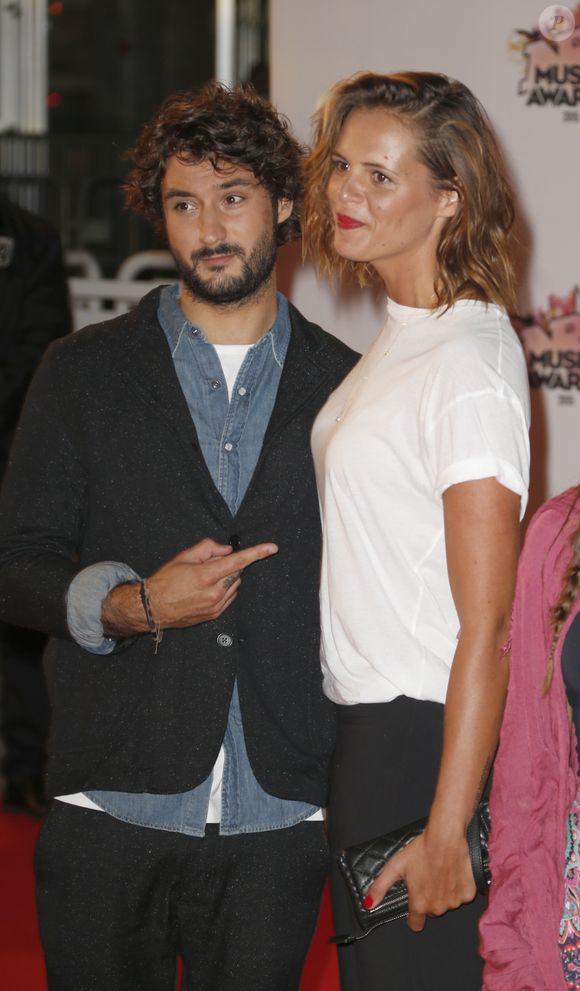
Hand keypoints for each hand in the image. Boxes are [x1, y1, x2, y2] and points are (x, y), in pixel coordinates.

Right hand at [102, 538, 277, 635]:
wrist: (153, 608)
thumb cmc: (166, 581)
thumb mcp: (184, 557)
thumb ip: (208, 548)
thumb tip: (227, 549)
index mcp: (207, 576)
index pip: (238, 561)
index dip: (257, 553)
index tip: (272, 548)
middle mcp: (215, 593)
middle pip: (237, 572)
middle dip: (229, 565)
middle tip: (209, 565)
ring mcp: (216, 606)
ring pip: (235, 585)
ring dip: (227, 577)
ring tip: (204, 579)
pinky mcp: (215, 614)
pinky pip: (230, 596)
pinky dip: (224, 589)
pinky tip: (206, 589)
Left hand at [365, 828, 475, 931]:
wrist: (446, 837)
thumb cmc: (420, 850)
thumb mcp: (395, 866)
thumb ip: (380, 887)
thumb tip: (368, 904)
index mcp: (420, 904)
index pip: (416, 923)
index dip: (413, 915)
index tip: (414, 905)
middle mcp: (438, 907)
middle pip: (432, 911)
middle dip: (429, 899)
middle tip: (426, 878)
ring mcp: (455, 901)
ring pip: (447, 903)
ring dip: (443, 893)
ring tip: (439, 872)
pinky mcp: (468, 893)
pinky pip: (461, 895)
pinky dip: (457, 887)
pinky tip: (452, 872)